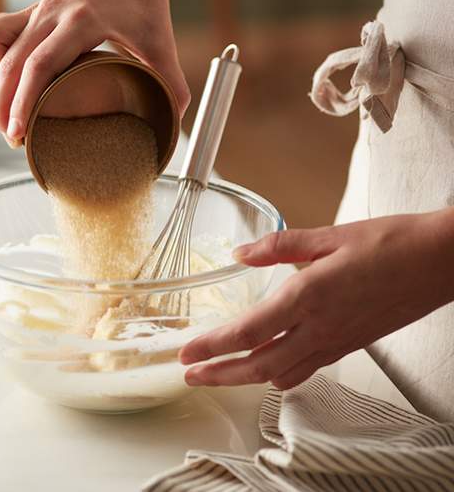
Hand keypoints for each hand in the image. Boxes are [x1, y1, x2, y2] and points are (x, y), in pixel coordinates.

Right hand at [0, 0, 189, 146]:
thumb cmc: (143, 3)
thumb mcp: (162, 43)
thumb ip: (171, 82)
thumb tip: (174, 120)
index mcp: (81, 21)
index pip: (40, 64)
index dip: (24, 101)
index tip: (18, 132)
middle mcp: (51, 14)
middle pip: (11, 61)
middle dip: (3, 105)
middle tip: (11, 138)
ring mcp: (36, 11)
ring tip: (7, 110)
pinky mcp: (29, 12)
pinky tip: (0, 77)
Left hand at [179, 209, 453, 389]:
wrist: (441, 262)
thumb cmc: (392, 244)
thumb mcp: (330, 235)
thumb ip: (279, 245)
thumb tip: (240, 253)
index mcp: (309, 296)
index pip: (248, 331)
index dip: (212, 346)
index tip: (186, 353)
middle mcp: (319, 326)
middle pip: (258, 365)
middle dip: (219, 374)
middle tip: (189, 375)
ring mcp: (335, 341)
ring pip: (280, 375)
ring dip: (244, 379)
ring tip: (217, 376)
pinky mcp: (348, 345)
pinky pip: (306, 371)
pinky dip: (277, 376)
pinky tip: (266, 369)